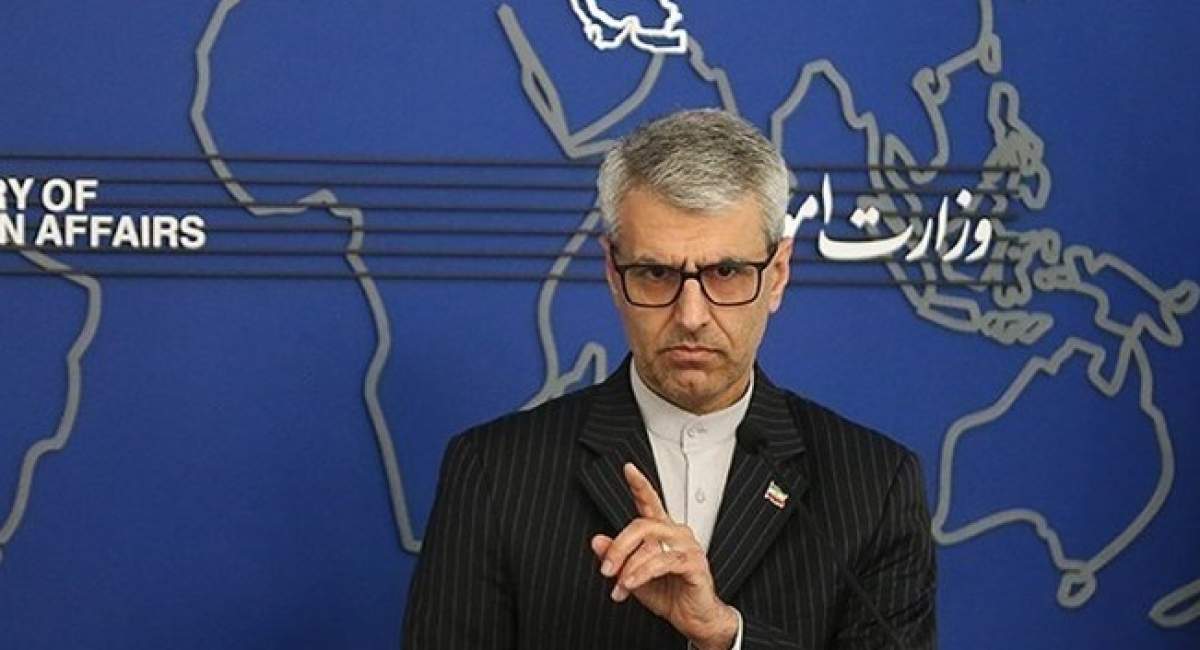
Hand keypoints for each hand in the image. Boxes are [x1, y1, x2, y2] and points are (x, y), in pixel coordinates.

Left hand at [590, 463, 737, 649]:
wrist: (694, 619)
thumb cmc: (668, 594)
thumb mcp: (632, 576)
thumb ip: (616, 558)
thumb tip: (596, 541)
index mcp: (662, 531)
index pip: (649, 502)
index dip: (639, 484)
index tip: (628, 468)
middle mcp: (676, 533)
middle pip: (641, 525)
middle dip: (618, 547)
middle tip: (605, 569)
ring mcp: (688, 547)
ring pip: (650, 544)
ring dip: (629, 567)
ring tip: (619, 587)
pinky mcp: (694, 564)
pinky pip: (664, 562)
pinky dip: (643, 573)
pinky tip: (632, 584)